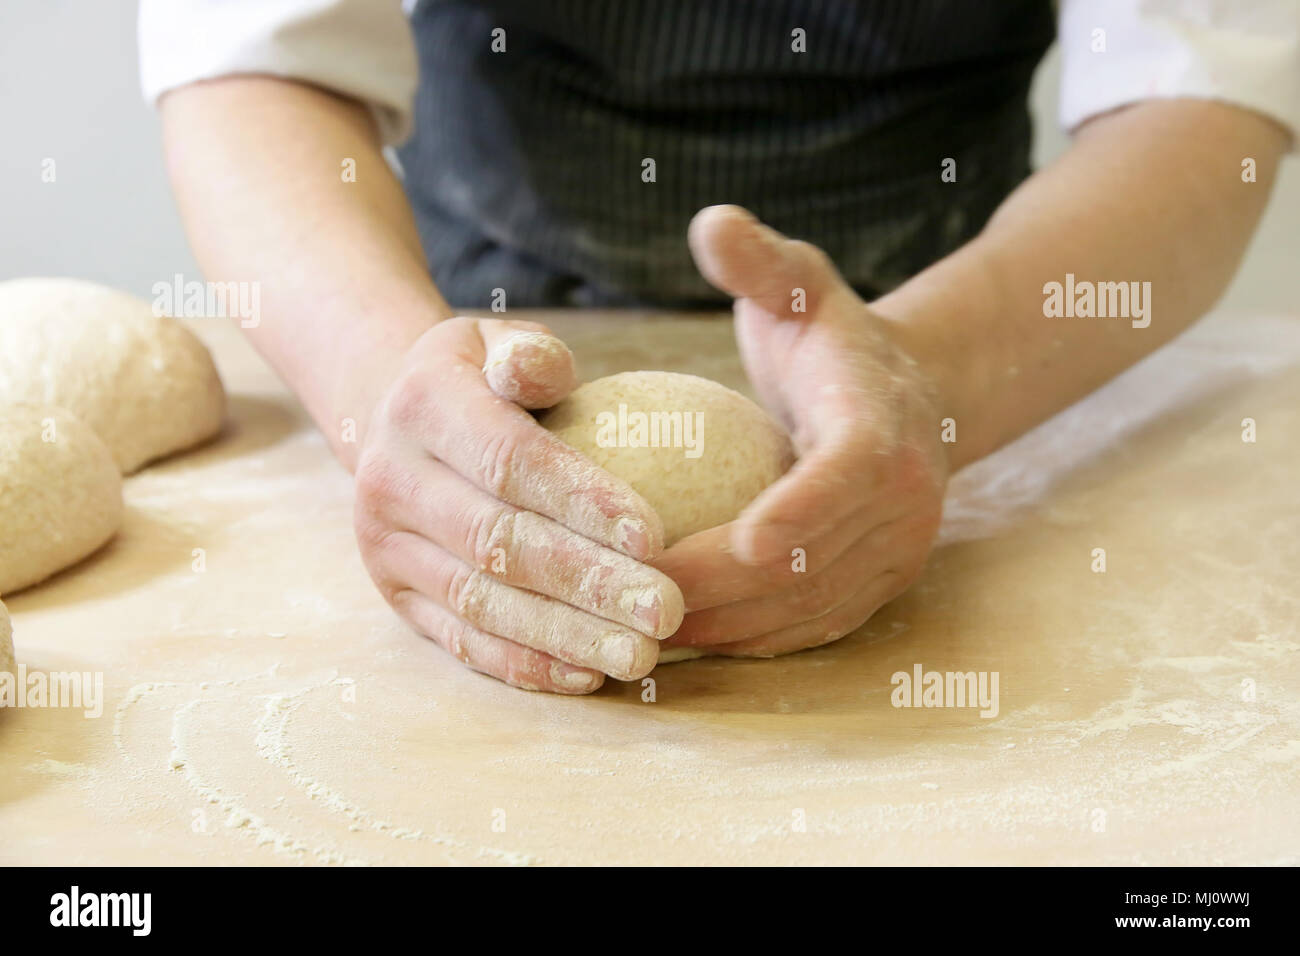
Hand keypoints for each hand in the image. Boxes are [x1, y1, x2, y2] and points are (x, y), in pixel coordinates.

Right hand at [353, 318, 683, 692]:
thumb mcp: (498, 343)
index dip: (581, 501)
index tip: (655, 537)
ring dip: (565, 635)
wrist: (392, 422)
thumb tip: (548, 370)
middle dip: (588, 582)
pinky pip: (462, 641)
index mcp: (422, 406)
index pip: (509, 461)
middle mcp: (390, 479)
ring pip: (482, 602)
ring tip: (639, 654)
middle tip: (664, 609)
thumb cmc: (482, 382)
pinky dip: (525, 664)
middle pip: (499, 542)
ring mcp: (386, 547)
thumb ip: (529, 356)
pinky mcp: (396, 597)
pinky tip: (586, 675)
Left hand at [655, 206, 947, 656]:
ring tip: (639, 624)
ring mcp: (896, 554)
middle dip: (719, 585)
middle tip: (630, 589)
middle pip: (811, 560)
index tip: (735, 540)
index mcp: (885, 425)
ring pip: (805, 609)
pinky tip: (683, 637)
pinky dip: (748, 639)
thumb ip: (758, 260)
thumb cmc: (830, 335)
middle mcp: (906, 501)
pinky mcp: (879, 589)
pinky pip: (810, 629)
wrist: (911, 396)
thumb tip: (710, 222)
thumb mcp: (798, 284)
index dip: (797, 510)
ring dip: (723, 625)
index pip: (848, 474)